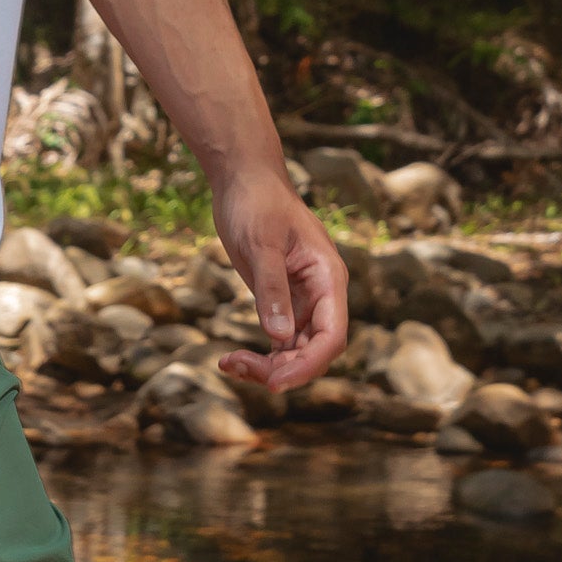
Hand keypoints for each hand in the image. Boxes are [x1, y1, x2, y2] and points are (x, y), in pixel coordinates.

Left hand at [211, 157, 350, 394]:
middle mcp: (321, 295)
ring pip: (295, 351)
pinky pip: (278, 342)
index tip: (274, 381)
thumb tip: (279, 337)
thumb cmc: (256, 202)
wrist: (243, 180)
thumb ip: (272, 289)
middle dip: (283, 368)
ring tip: (229, 364)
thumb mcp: (261, 243)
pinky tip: (230, 360)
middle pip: (315, 350)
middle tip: (239, 367)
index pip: (332, 335)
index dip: (308, 364)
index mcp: (328, 278)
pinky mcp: (280, 303)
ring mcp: (302, 301)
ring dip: (267, 366)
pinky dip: (259, 356)